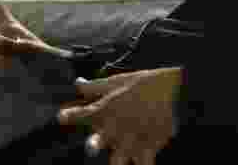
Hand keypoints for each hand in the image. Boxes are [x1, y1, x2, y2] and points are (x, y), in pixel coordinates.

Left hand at [57, 67, 183, 164]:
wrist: (176, 87)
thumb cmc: (144, 83)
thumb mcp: (118, 81)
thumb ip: (95, 87)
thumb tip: (76, 83)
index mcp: (107, 108)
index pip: (80, 114)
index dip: (69, 115)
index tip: (61, 116)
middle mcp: (116, 125)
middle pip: (97, 142)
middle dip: (94, 144)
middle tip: (92, 146)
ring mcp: (133, 138)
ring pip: (118, 159)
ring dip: (117, 160)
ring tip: (118, 160)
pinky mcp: (149, 145)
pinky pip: (144, 162)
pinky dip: (143, 163)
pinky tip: (142, 162)